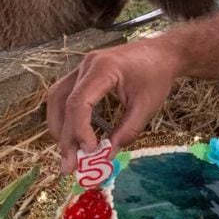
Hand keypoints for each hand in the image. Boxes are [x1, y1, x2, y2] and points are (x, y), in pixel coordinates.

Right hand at [46, 37, 181, 172]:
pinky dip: (65, 117)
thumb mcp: (147, 106)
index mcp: (103, 68)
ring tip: (67, 154)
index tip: (90, 152)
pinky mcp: (82, 74)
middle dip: (64, 136)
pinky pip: (64, 95)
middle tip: (69, 166)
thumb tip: (106, 156)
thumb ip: (127, 131)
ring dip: (59, 127)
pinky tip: (71, 137)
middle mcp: (86, 65)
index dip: (80, 130)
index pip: (79, 102)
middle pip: (62, 102)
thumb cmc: (157, 76)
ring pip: (57, 98)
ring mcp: (82, 68)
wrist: (161, 53)